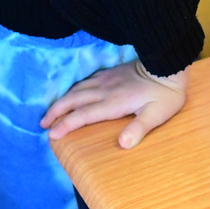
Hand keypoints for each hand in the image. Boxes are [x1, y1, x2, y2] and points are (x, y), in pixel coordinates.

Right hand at [41, 62, 187, 149]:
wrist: (168, 64)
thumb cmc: (165, 94)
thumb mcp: (156, 114)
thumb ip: (139, 128)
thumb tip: (123, 144)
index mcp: (113, 102)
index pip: (83, 115)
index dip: (66, 125)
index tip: (51, 135)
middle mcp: (105, 90)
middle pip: (73, 100)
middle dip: (55, 111)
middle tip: (42, 124)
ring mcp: (106, 79)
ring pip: (77, 88)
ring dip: (62, 100)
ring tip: (51, 111)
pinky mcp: (110, 73)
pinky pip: (85, 80)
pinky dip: (73, 88)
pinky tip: (72, 92)